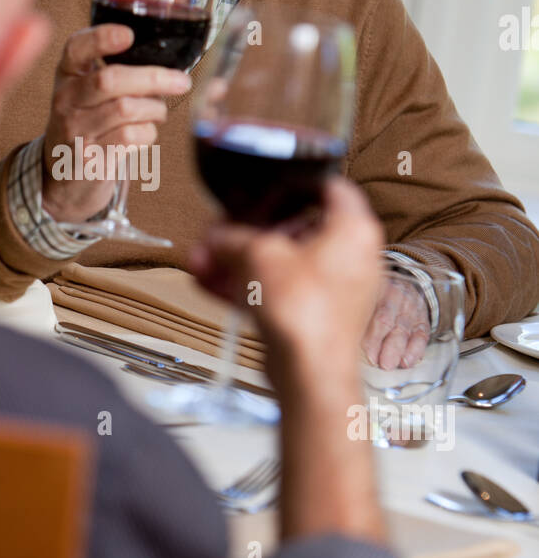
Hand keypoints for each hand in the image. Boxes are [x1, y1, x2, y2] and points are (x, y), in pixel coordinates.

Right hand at [41, 24, 190, 221]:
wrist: (64, 171)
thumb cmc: (89, 120)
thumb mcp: (89, 89)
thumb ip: (119, 70)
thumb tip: (175, 70)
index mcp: (67, 74)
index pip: (76, 48)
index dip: (101, 38)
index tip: (129, 35)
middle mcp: (65, 100)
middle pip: (109, 80)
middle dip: (152, 78)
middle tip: (181, 81)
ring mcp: (74, 131)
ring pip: (126, 109)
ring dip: (154, 109)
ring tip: (158, 111)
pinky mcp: (89, 158)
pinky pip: (130, 137)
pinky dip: (148, 132)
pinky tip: (144, 131)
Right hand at [189, 179, 383, 387]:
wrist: (309, 374)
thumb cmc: (303, 311)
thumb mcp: (257, 255)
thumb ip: (232, 237)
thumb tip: (217, 237)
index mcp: (354, 229)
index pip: (330, 187)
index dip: (294, 183)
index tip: (267, 187)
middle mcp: (352, 258)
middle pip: (293, 230)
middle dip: (246, 233)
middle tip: (219, 233)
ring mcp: (335, 290)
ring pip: (280, 265)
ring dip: (237, 262)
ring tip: (202, 262)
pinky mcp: (316, 316)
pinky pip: (280, 292)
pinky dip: (247, 287)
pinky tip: (209, 285)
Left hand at [361, 274, 429, 369]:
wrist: (405, 287)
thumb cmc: (377, 298)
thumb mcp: (365, 297)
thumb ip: (355, 312)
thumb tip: (341, 337)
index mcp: (375, 289)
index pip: (368, 310)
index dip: (367, 332)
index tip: (361, 349)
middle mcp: (395, 297)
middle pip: (386, 321)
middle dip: (381, 344)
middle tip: (377, 362)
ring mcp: (410, 309)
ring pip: (403, 330)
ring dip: (396, 351)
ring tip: (389, 365)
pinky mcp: (422, 321)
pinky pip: (421, 336)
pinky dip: (415, 351)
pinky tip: (407, 363)